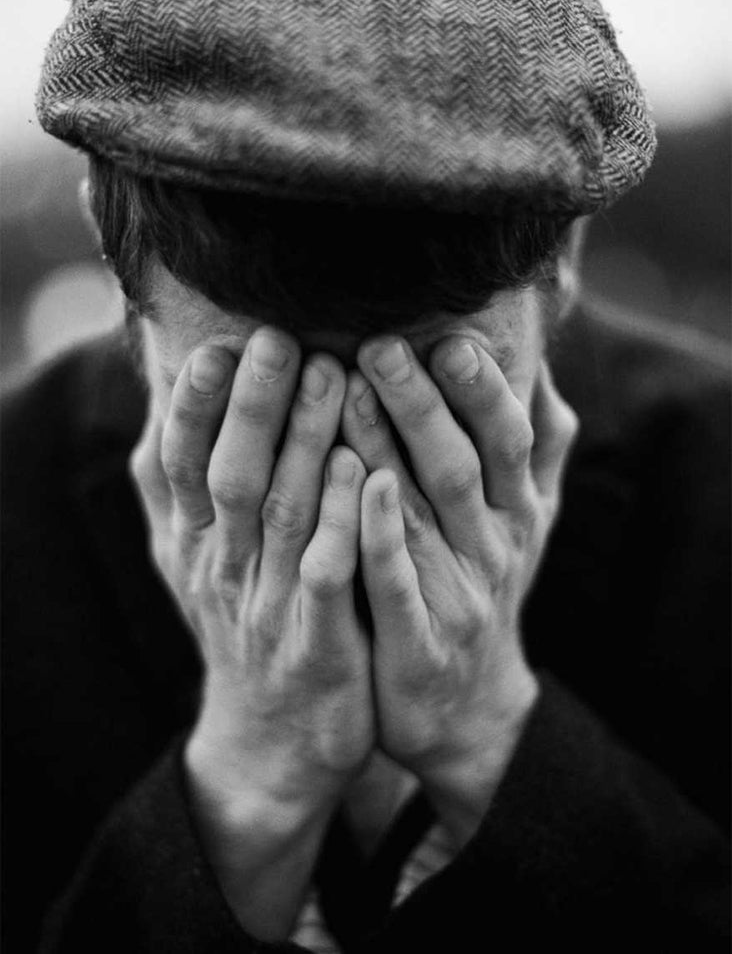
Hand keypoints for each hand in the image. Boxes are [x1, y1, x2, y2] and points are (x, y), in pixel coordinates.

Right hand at [130, 327, 373, 815]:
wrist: (272, 737)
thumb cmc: (244, 621)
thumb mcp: (192, 560)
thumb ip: (177, 489)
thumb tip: (160, 405)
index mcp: (193, 543)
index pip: (182, 462)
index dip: (196, 405)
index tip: (218, 345)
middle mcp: (223, 568)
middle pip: (231, 474)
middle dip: (251, 404)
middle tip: (276, 337)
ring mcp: (269, 605)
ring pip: (282, 512)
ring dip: (303, 441)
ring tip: (329, 373)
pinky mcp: (318, 641)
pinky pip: (328, 575)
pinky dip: (340, 522)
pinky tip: (363, 470)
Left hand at [342, 336, 577, 841]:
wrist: (465, 704)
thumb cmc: (484, 586)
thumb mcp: (526, 522)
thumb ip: (538, 451)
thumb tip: (540, 370)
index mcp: (518, 511)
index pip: (507, 439)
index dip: (483, 389)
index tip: (449, 336)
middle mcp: (494, 546)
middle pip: (463, 466)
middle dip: (425, 404)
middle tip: (381, 345)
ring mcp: (457, 594)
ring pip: (421, 512)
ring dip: (386, 448)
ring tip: (345, 388)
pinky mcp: (417, 639)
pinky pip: (395, 581)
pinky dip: (379, 535)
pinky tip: (356, 488)